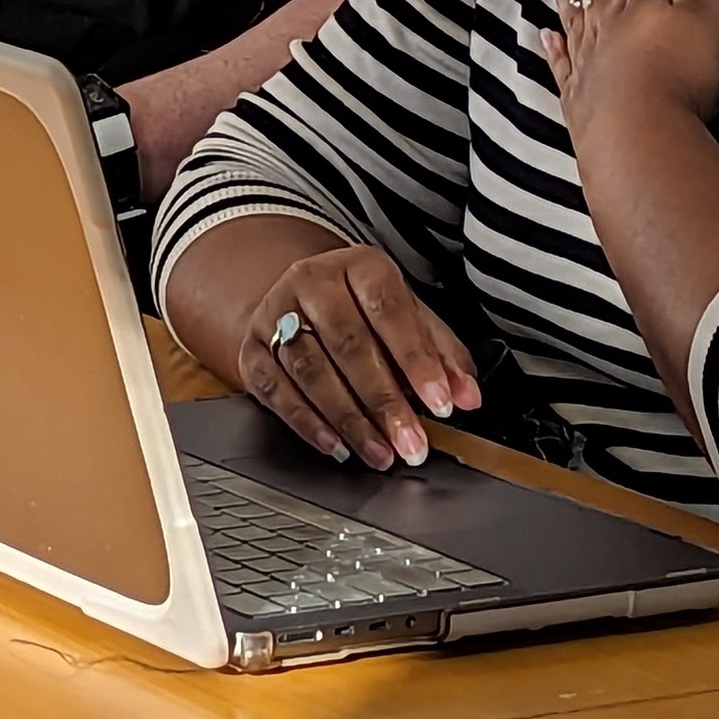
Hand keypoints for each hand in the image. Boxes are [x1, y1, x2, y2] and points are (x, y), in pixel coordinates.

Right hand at [227, 239, 480, 470]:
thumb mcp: (410, 318)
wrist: (300, 300)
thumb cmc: (364, 312)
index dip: (416, 359)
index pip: (389, 310)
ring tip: (380, 452)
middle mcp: (311, 282)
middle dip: (383, 400)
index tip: (441, 403)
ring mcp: (274, 314)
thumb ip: (442, 354)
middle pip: (347, 343)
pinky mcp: (251, 349)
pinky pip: (275, 389)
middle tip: (411, 442)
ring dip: (348, 419)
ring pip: (310, 369)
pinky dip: (306, 422)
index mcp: (358, 265)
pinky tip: (336, 445)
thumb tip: (467, 396)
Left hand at [541, 0, 718, 134]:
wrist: (641, 132)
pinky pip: (562, 60)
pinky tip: (546, 32)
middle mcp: (608, 22)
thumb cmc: (683, 73)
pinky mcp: (578, 92)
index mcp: (641, 0)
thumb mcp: (705, 19)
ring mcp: (587, 57)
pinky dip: (554, 44)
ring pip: (572, 9)